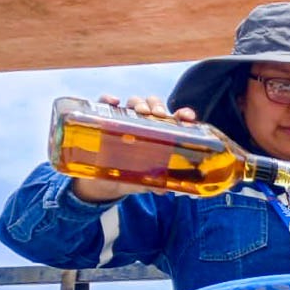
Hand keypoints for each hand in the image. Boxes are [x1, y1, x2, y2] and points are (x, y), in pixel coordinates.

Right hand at [68, 94, 197, 202]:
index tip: (187, 116)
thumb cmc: (129, 176)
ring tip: (141, 112)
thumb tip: (163, 189)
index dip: (183, 115)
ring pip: (134, 102)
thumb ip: (152, 183)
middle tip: (158, 115)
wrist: (102, 182)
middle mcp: (143, 124)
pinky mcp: (104, 120)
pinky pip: (104, 104)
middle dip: (158, 106)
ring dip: (139, 103)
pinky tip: (114, 102)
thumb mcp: (141, 181)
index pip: (174, 120)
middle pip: (154, 106)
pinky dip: (108, 99)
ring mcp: (124, 120)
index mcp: (159, 135)